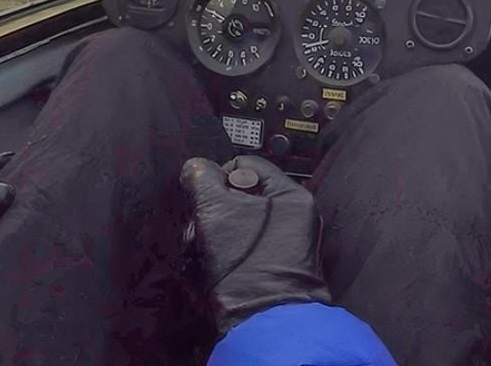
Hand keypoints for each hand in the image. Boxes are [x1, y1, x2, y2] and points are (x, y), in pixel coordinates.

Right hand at [180, 155, 329, 331]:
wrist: (263, 324)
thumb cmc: (247, 265)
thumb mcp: (215, 211)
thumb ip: (202, 179)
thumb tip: (195, 167)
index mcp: (290, 196)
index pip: (245, 166)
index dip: (217, 177)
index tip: (202, 198)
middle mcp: (294, 218)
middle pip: (241, 196)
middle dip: (212, 211)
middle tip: (199, 227)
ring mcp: (286, 246)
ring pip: (238, 224)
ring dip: (214, 233)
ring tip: (200, 251)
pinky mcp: (273, 269)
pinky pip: (243, 248)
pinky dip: (224, 253)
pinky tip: (209, 266)